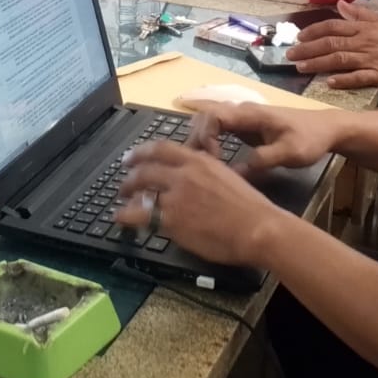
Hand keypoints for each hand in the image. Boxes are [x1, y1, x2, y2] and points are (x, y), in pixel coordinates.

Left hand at [118, 140, 289, 265]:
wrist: (257, 228)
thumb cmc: (250, 206)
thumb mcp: (225, 176)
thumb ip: (205, 173)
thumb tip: (189, 179)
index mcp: (199, 161)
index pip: (161, 148)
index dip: (141, 151)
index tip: (132, 156)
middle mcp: (184, 174)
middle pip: (146, 168)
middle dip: (130, 174)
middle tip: (124, 182)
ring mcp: (176, 197)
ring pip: (141, 190)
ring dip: (127, 193)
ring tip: (121, 200)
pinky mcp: (172, 219)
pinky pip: (141, 215)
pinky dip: (126, 216)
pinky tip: (120, 219)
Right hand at [183, 101, 342, 173]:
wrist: (326, 129)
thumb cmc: (310, 138)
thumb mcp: (290, 153)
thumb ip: (263, 161)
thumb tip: (234, 174)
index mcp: (250, 113)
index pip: (214, 116)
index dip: (206, 136)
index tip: (213, 159)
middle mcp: (241, 111)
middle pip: (204, 116)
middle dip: (196, 139)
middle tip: (198, 164)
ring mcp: (241, 118)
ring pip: (208, 121)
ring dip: (199, 140)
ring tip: (199, 164)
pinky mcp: (243, 127)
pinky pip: (217, 129)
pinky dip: (208, 141)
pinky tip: (209, 160)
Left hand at [287, 1, 377, 94]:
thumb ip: (359, 14)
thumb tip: (340, 3)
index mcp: (364, 29)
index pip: (334, 25)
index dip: (314, 30)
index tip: (298, 37)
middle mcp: (365, 42)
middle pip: (332, 43)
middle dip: (308, 48)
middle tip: (290, 55)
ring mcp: (372, 59)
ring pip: (341, 59)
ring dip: (319, 63)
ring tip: (300, 67)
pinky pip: (359, 78)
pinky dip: (344, 80)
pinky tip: (329, 82)